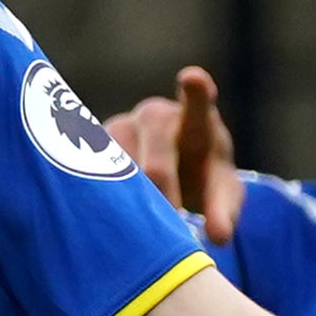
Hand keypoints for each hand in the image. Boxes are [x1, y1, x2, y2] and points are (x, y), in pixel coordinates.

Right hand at [109, 66, 243, 244]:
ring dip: (132, 202)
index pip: (198, 103)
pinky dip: (105, 197)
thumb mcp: (222, 195)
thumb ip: (224, 212)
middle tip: (171, 229)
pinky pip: (94, 174)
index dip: (196, 91)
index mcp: (196, 122)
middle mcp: (155, 116)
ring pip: (119, 173)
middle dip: (164, 203)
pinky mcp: (91, 145)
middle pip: (156, 166)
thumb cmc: (204, 178)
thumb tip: (218, 237)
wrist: (171, 166)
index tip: (192, 78)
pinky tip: (109, 211)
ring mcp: (120, 127)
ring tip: (142, 223)